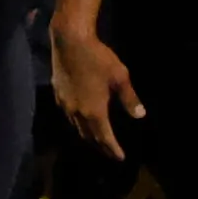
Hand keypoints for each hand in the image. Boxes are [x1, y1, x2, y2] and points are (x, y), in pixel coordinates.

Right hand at [53, 15, 141, 159]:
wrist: (69, 40)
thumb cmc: (98, 58)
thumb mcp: (120, 77)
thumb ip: (130, 99)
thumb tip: (140, 116)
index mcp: (94, 111)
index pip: (104, 137)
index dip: (112, 149)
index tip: (120, 158)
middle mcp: (77, 112)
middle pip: (88, 136)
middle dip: (100, 146)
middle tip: (109, 152)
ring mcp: (65, 104)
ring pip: (76, 127)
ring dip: (87, 136)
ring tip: (96, 139)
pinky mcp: (57, 94)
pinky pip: (68, 116)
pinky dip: (77, 123)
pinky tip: (81, 119)